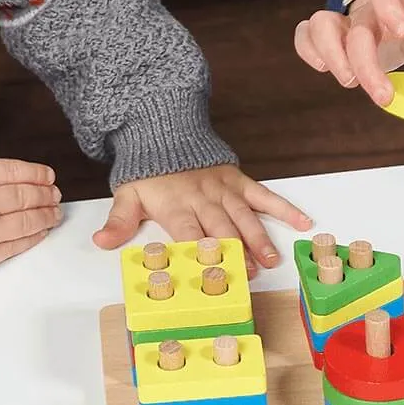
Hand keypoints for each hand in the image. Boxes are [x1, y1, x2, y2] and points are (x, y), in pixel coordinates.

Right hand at [0, 148, 62, 283]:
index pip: (15, 170)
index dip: (36, 173)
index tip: (49, 175)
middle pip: (26, 195)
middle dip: (45, 195)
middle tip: (56, 194)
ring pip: (29, 219)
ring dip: (46, 215)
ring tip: (55, 213)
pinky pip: (20, 243)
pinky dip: (35, 236)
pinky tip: (42, 231)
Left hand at [92, 165, 312, 275]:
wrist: (163, 131)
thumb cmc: (148, 172)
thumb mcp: (127, 195)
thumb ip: (118, 222)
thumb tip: (101, 242)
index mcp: (176, 206)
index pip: (189, 233)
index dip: (202, 253)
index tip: (212, 273)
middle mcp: (202, 198)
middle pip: (221, 228)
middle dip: (236, 251)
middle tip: (250, 273)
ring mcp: (223, 189)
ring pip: (244, 216)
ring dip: (258, 237)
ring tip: (271, 259)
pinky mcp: (238, 180)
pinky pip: (263, 195)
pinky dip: (284, 208)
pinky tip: (302, 222)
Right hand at [294, 0, 403, 106]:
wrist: (400, 13)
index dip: (388, 4)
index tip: (401, 31)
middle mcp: (367, 9)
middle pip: (357, 27)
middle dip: (367, 64)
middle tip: (384, 96)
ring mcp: (343, 21)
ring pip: (320, 25)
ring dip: (331, 56)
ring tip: (349, 81)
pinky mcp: (327, 36)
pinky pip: (304, 36)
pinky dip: (308, 52)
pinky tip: (324, 68)